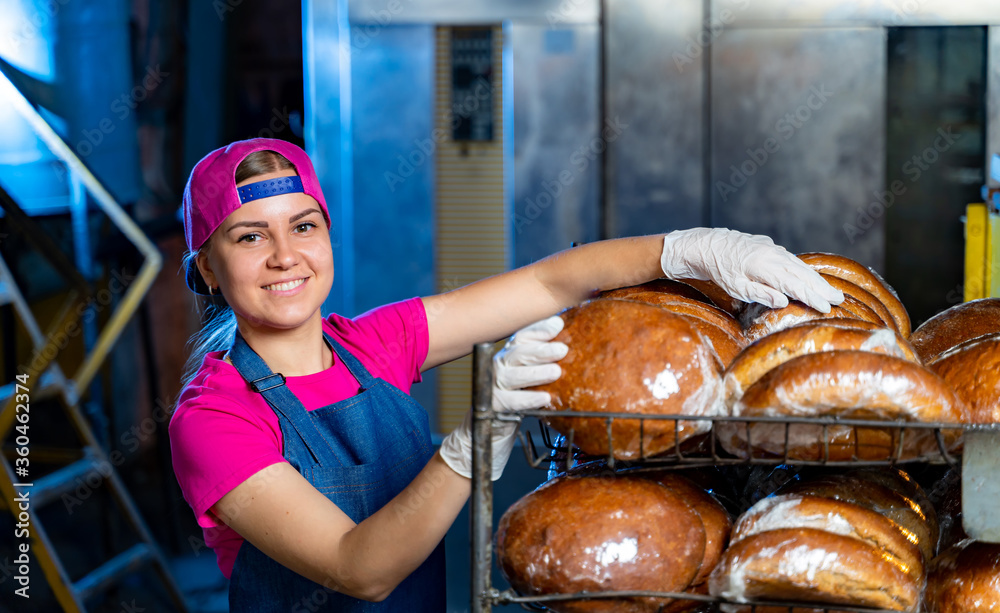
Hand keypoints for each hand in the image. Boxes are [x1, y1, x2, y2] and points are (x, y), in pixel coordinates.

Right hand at [438, 316, 566, 480]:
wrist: (489, 432)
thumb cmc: (516, 403)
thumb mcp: (532, 381)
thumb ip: (545, 365)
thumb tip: (573, 348)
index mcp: (509, 356)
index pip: (522, 337)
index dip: (538, 329)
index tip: (557, 325)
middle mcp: (499, 367)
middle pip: (517, 353)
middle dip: (541, 350)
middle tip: (562, 350)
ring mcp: (493, 386)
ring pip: (512, 375)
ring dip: (535, 373)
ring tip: (556, 372)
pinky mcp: (492, 407)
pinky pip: (510, 401)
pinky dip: (528, 399)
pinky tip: (545, 399)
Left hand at [659, 228, 843, 312]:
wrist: (706, 245)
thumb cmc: (719, 270)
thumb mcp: (735, 287)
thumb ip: (760, 294)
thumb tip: (783, 301)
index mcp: (765, 267)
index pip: (795, 284)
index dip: (812, 296)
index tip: (827, 306)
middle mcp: (772, 255)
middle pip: (802, 273)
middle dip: (821, 287)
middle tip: (840, 298)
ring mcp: (771, 248)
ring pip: (798, 264)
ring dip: (814, 277)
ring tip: (830, 289)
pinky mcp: (768, 245)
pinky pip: (790, 258)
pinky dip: (802, 268)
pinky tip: (809, 275)